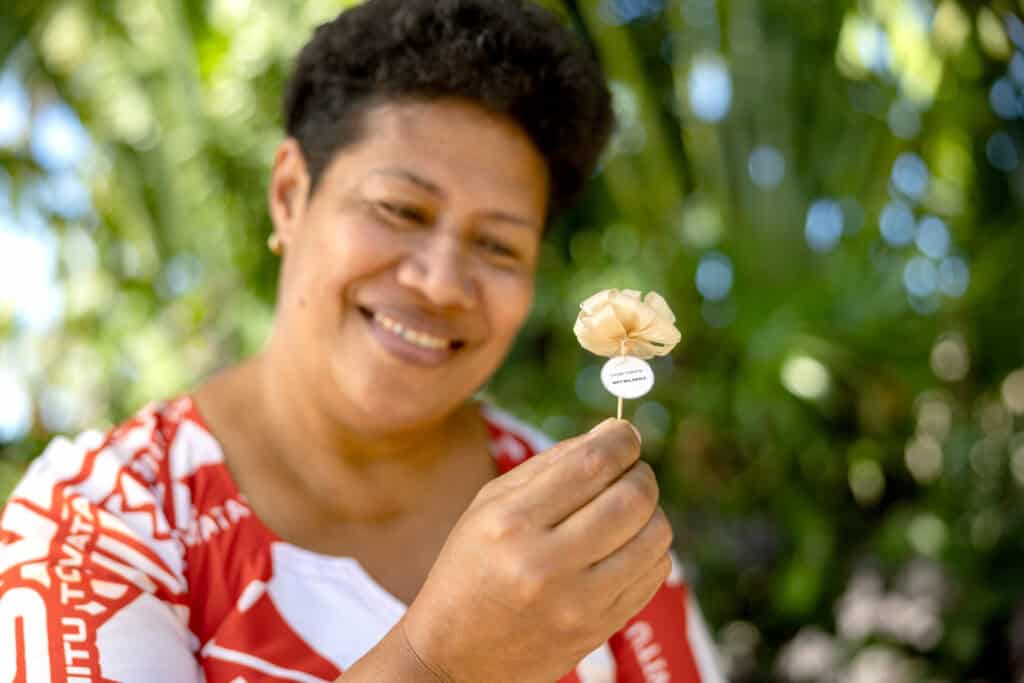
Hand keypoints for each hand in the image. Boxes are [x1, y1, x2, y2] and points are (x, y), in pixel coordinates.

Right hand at [401, 419, 672, 682]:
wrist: (453, 659)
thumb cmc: (469, 569)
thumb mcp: (489, 506)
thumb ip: (551, 465)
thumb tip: (612, 433)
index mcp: (511, 524)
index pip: (592, 465)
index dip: (622, 440)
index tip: (625, 434)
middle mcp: (547, 564)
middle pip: (633, 498)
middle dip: (640, 473)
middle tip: (628, 470)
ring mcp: (579, 603)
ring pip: (655, 536)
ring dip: (650, 512)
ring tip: (624, 511)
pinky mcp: (601, 629)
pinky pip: (655, 573)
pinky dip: (648, 549)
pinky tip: (622, 546)